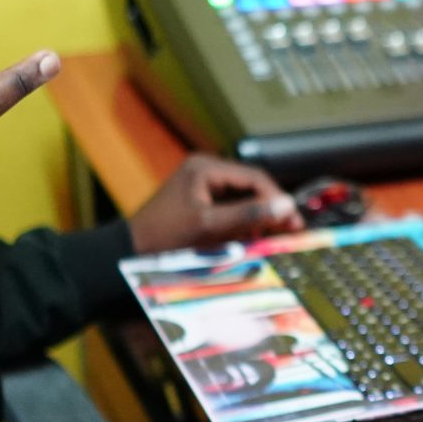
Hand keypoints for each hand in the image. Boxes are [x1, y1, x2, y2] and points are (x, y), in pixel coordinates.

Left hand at [129, 153, 300, 253]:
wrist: (128, 254)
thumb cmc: (164, 238)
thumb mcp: (209, 226)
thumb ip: (248, 215)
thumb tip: (287, 206)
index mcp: (205, 167)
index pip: (254, 177)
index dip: (277, 198)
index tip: (293, 221)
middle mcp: (205, 171)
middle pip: (250, 187)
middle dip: (270, 210)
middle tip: (290, 231)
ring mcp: (202, 186)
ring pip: (243, 199)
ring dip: (258, 219)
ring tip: (273, 238)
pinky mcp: (200, 203)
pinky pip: (231, 210)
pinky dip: (243, 224)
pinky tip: (252, 239)